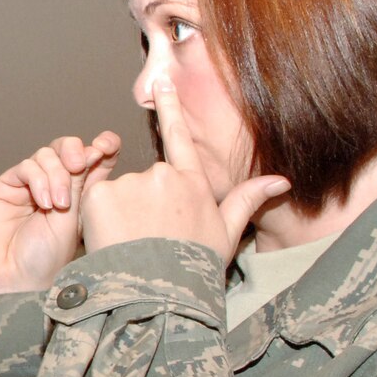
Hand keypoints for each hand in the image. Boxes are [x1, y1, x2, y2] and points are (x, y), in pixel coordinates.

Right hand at [0, 132, 120, 296]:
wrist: (13, 279)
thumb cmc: (46, 260)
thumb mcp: (74, 218)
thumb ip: (80, 183)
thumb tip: (92, 149)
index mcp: (80, 195)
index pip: (94, 159)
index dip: (103, 146)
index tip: (109, 145)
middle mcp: (55, 186)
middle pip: (67, 149)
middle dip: (76, 151)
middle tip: (81, 164)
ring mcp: (30, 186)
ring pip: (46, 155)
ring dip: (56, 175)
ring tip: (58, 204)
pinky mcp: (6, 187)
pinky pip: (26, 168)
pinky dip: (38, 180)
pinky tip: (44, 203)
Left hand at [79, 78, 288, 260]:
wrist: (158, 293)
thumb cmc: (192, 269)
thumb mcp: (226, 234)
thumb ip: (247, 200)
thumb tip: (281, 180)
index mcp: (193, 182)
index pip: (179, 137)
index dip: (170, 108)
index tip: (161, 82)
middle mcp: (163, 175)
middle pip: (145, 181)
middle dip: (141, 204)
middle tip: (146, 238)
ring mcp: (131, 183)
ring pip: (119, 192)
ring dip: (120, 213)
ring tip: (131, 243)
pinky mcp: (101, 195)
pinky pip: (95, 201)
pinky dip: (99, 218)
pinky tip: (112, 239)